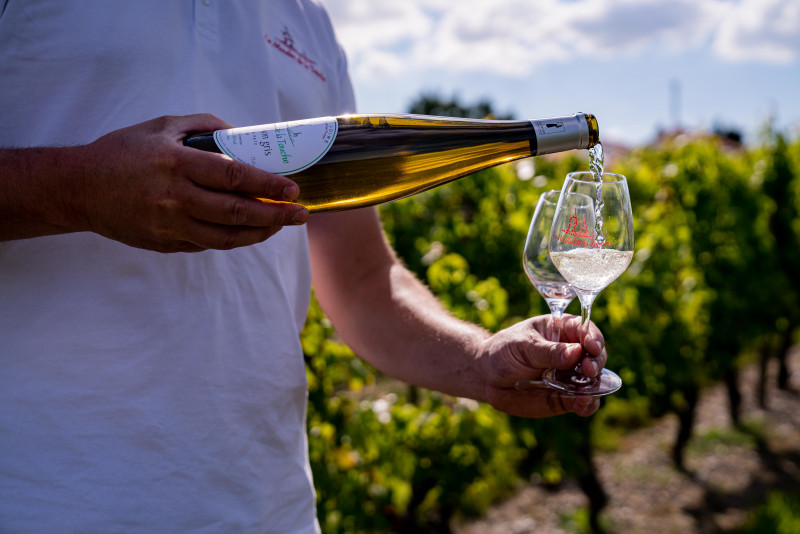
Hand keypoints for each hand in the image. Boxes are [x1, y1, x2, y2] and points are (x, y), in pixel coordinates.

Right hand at [73, 114, 307, 251]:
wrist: (80, 188)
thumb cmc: (122, 152)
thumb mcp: (161, 126)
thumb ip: (204, 126)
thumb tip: (241, 134)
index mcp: (176, 163)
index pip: (233, 176)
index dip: (267, 185)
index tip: (292, 189)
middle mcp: (174, 198)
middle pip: (236, 212)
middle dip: (275, 214)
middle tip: (299, 213)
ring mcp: (170, 226)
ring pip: (226, 238)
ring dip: (260, 233)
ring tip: (280, 224)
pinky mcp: (165, 244)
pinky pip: (207, 245)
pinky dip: (233, 239)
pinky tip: (249, 231)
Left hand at [474, 314, 606, 417]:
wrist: (487, 378)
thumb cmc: (503, 352)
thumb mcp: (521, 346)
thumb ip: (547, 351)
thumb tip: (576, 352)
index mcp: (561, 329)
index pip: (585, 329)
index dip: (592, 337)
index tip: (592, 347)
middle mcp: (572, 352)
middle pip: (596, 355)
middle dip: (596, 362)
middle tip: (589, 370)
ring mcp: (571, 375)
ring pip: (594, 380)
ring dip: (595, 387)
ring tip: (585, 394)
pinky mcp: (567, 396)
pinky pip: (584, 401)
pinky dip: (587, 404)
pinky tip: (582, 405)